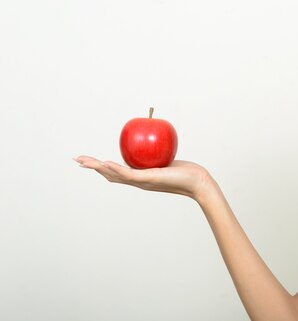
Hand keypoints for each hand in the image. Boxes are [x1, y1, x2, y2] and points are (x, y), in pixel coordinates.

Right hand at [74, 155, 214, 199]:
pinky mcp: (147, 180)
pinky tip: (105, 163)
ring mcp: (142, 182)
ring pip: (114, 175)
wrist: (196, 182)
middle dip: (92, 167)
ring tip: (84, 162)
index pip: (117, 173)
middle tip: (77, 160)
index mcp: (140, 177)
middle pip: (110, 175)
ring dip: (98, 168)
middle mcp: (138, 182)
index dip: (102, 167)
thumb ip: (159, 152)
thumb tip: (154, 137)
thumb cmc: (186, 171)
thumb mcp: (168, 158)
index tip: (90, 161)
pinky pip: (128, 173)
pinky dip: (115, 168)